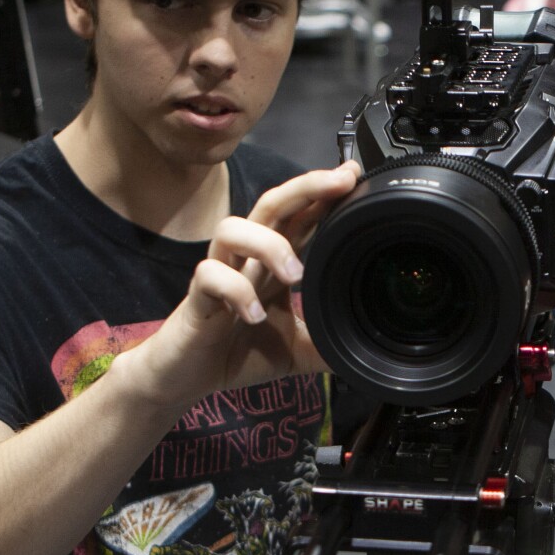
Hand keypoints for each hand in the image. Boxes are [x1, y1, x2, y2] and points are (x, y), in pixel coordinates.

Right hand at [121, 161, 359, 412]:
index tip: (355, 176)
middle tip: (339, 183)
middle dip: (305, 188)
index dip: (324, 194)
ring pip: (232, 228)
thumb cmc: (238, 353)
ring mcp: (219, 274)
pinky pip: (209, 277)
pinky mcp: (196, 298)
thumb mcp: (297, 351)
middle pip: (271, 205)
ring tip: (294, 275)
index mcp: (272, 265)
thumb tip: (368, 350)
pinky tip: (252, 316)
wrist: (187, 378)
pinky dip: (235, 291)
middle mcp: (247, 260)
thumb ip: (328, 344)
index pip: (300, 217)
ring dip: (268, 243)